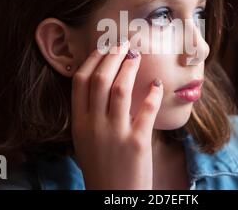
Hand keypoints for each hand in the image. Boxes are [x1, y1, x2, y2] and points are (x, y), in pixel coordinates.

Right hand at [71, 40, 162, 189]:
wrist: (112, 198)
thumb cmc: (101, 166)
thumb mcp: (86, 139)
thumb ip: (89, 113)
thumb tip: (100, 82)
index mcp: (79, 123)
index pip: (81, 81)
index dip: (93, 59)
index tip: (105, 47)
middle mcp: (94, 126)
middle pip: (100, 79)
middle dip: (112, 56)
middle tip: (124, 44)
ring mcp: (115, 134)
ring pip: (120, 89)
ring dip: (129, 68)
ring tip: (137, 56)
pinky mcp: (137, 143)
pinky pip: (146, 110)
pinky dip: (153, 94)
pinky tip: (158, 84)